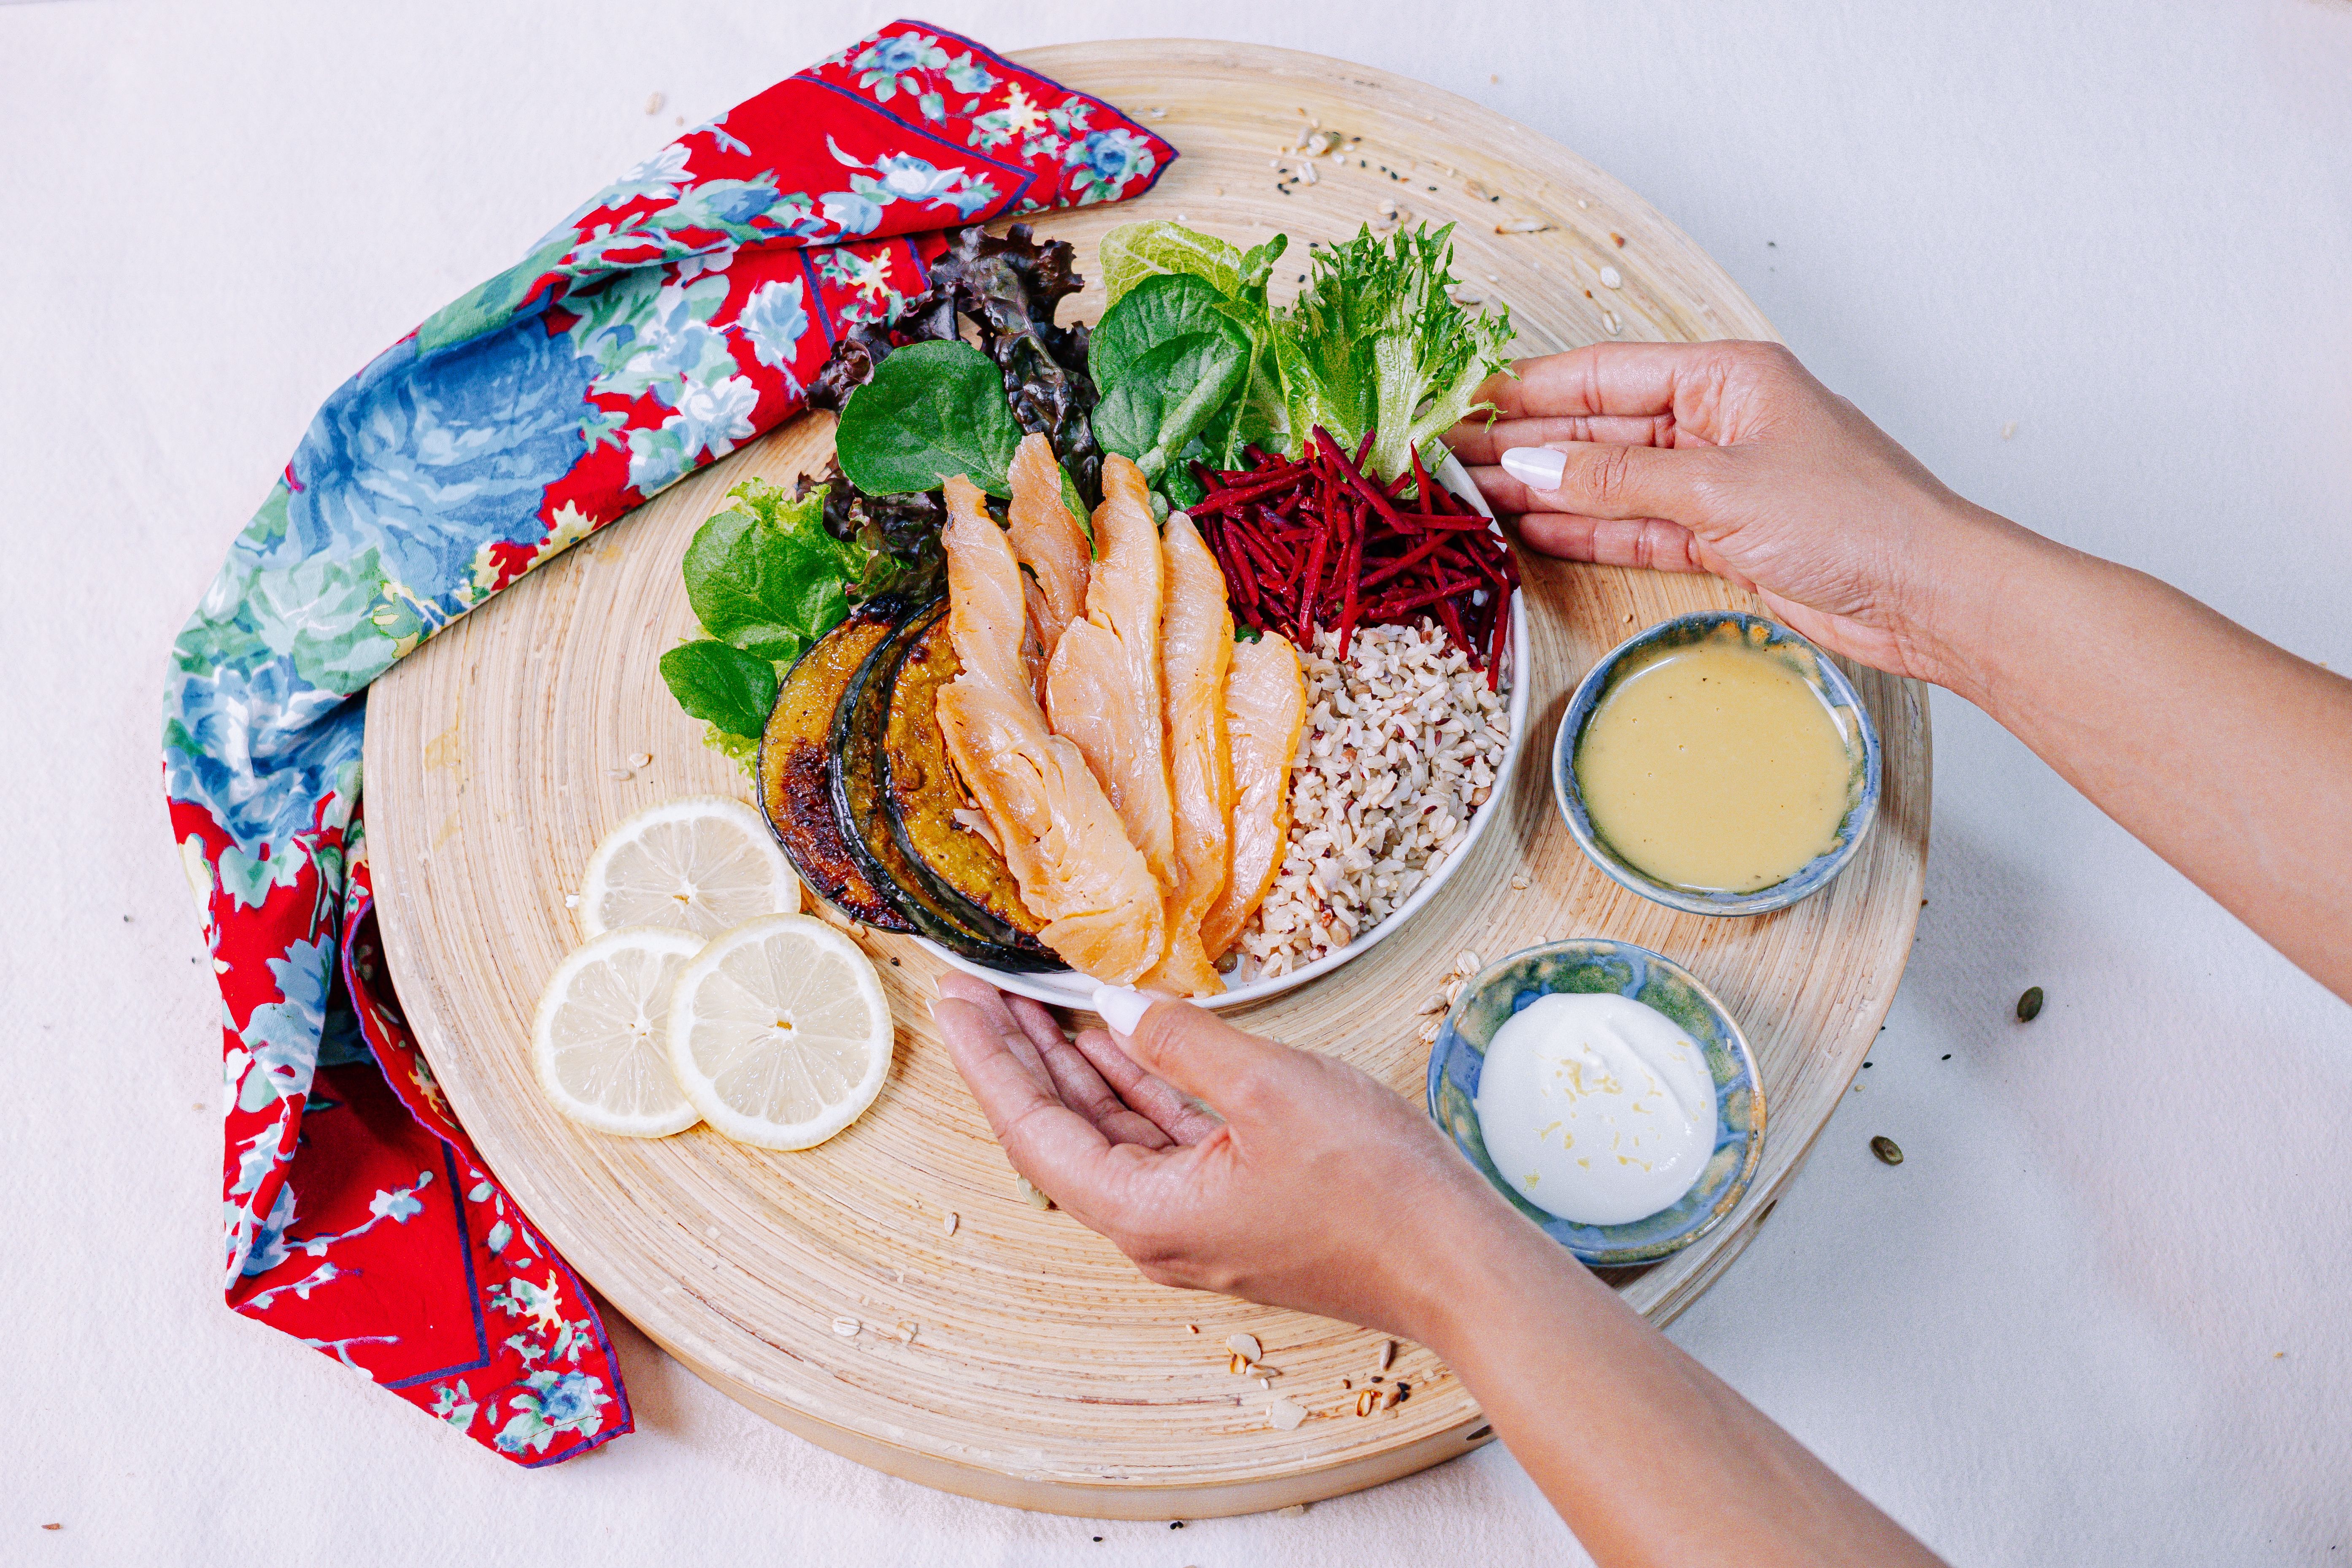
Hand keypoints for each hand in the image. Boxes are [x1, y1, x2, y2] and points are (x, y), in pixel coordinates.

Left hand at [929, 973, 1508, 1338]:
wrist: (1454, 1262)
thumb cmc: (1373, 1190)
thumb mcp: (1272, 1090)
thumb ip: (1185, 1044)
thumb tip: (1123, 1009)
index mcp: (1144, 1212)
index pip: (1032, 1131)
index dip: (989, 1060)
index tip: (955, 1000)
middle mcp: (1154, 1228)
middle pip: (1058, 1134)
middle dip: (1017, 1057)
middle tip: (980, 990)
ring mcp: (1193, 1220)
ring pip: (1109, 1135)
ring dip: (1072, 1069)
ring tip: (1033, 1003)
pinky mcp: (1232, 1206)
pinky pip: (1159, 1142)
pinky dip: (1133, 1089)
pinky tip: (1115, 1043)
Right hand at [1445, 340, 2036, 688]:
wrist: (1927, 594)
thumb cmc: (1852, 519)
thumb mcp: (1719, 490)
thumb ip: (1619, 477)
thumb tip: (1533, 464)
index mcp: (1726, 377)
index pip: (1603, 373)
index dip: (1529, 391)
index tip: (1465, 405)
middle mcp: (1718, 421)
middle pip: (1600, 424)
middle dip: (1525, 443)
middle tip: (1449, 459)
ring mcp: (1719, 481)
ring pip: (1611, 478)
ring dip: (1545, 488)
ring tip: (1470, 496)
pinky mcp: (1722, 536)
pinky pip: (1637, 524)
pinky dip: (1586, 528)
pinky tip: (1531, 528)